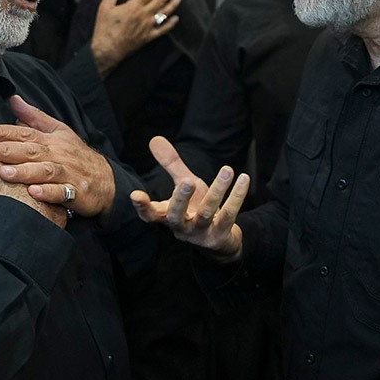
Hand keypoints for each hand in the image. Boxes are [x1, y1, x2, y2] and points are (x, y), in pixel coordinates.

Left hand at [0, 96, 115, 217]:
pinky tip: (33, 193)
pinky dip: (48, 193)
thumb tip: (13, 99)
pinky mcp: (76, 192)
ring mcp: (68, 173)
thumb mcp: (58, 131)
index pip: (23, 133)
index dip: (1, 132)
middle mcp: (58, 154)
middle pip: (30, 150)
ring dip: (24, 171)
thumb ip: (33, 116)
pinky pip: (62, 193)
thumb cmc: (76, 155)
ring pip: (45, 171)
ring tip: (3, 173)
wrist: (105, 180)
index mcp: (50, 139)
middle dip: (6, 150)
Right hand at [91, 0, 180, 76]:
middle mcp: (143, 16)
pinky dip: (170, 24)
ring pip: (164, 14)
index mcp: (133, 6)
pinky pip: (163, 30)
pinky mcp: (148, 37)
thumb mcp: (105, 7)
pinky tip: (176, 19)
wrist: (108, 51)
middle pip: (159, 1)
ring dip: (172, 5)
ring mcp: (148, 27)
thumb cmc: (105, 29)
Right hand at [131, 136, 248, 260]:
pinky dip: (237, 196)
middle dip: (181, 199)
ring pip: (207, 213)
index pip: (150, 214)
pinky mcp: (220, 236)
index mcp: (167, 216)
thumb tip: (155, 139)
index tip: (135, 195)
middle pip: (176, 216)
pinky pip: (229, 215)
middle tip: (187, 182)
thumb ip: (171, 165)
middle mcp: (181, 227)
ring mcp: (200, 233)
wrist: (219, 240)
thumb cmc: (196, 209)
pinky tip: (243, 179)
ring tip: (227, 170)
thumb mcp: (184, 185)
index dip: (142, 206)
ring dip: (217, 190)